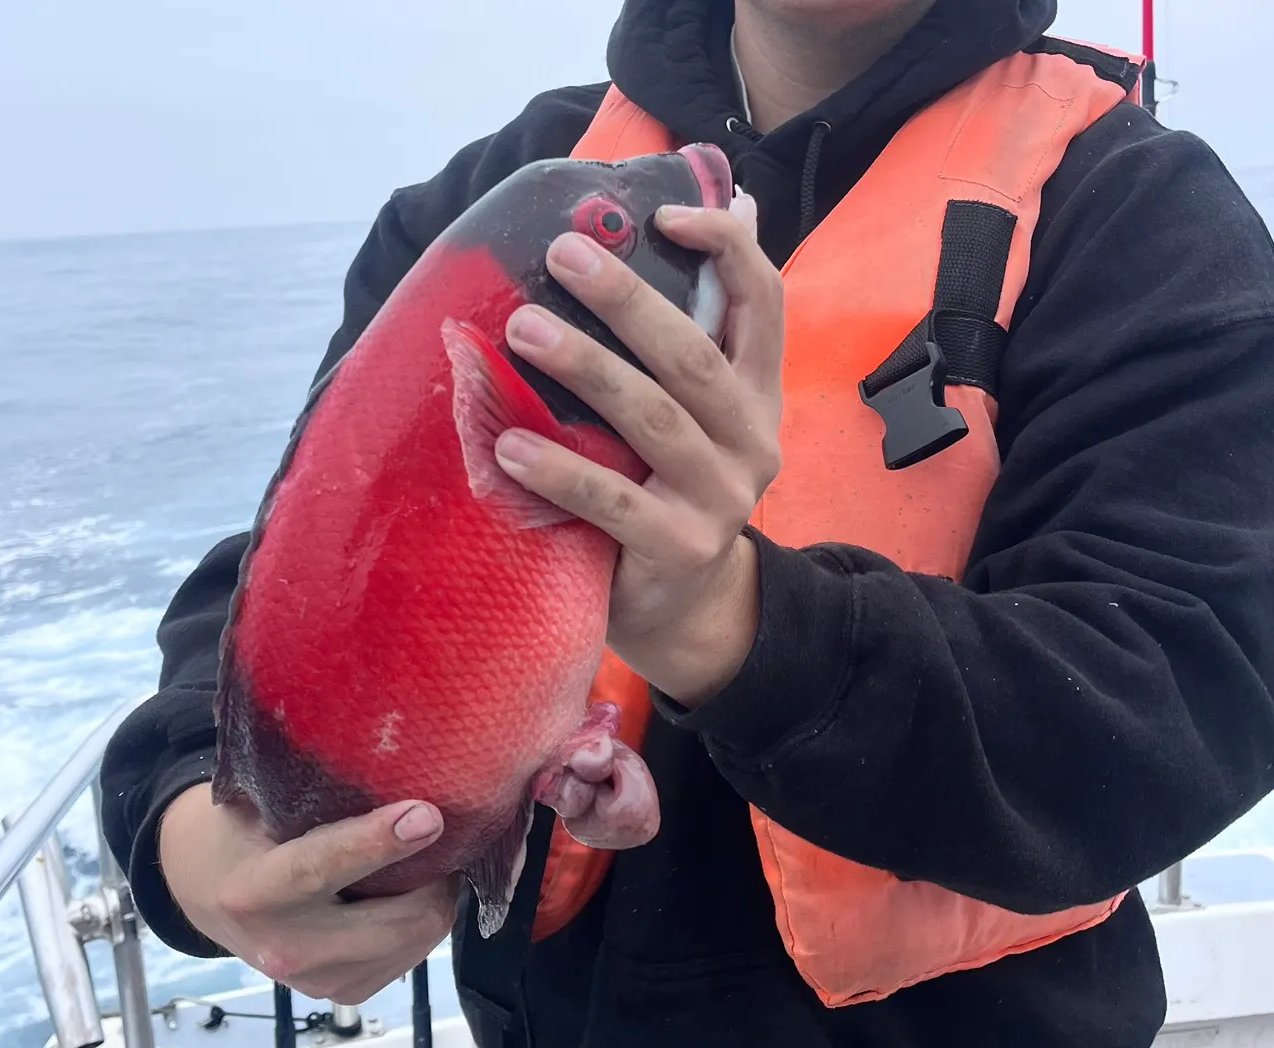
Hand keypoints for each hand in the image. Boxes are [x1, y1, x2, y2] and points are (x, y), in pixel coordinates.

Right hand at [157, 783, 458, 1006]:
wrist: (207, 893)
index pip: (322, 867)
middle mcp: (286, 948)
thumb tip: (396, 769)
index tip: (427, 816)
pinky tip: (406, 894)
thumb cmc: (243, 834)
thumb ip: (317, 796)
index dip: (379, 842)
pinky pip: (413, 955)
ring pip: (418, 938)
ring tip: (424, 861)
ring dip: (435, 897)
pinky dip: (422, 921)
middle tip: (444, 834)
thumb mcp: (260, 803)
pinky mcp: (347, 993)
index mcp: (254, 892)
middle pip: (398, 920)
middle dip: (436, 874)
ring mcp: (319, 981)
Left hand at [493, 203, 783, 706]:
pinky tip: (508, 445)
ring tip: (522, 330)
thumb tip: (697, 218)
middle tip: (563, 256)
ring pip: (655, 419)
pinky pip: (613, 501)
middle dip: (628, 300)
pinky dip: (559, 471)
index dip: (726, 247)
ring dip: (587, 368)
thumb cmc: (671, 490)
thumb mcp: (694, 417)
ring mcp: (721, 498)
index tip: (662, 214)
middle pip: (694, 356)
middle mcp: (752, 440)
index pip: (765, 302)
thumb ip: (689, 339)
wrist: (686, 606)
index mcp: (758, 394)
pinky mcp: (679, 547)